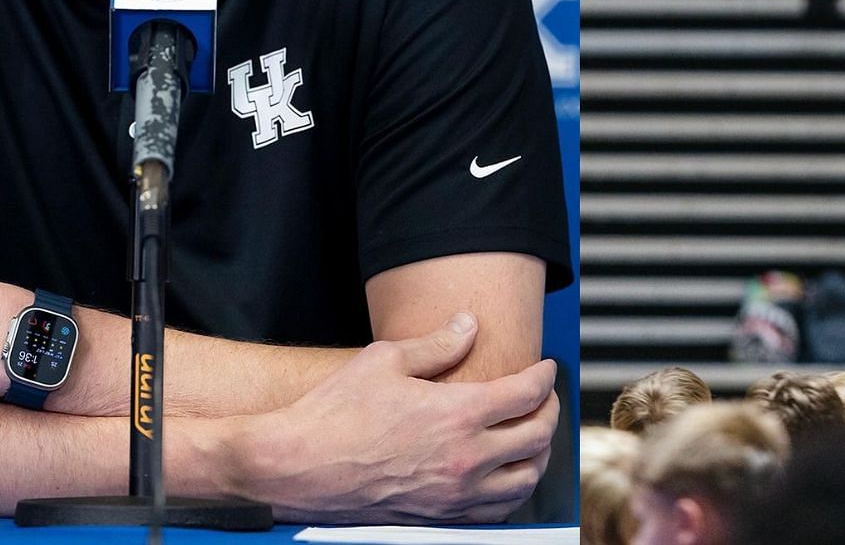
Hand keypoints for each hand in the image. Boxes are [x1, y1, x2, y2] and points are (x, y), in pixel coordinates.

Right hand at [239, 313, 557, 523]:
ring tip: (532, 436)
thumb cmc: (334, 412)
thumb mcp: (385, 361)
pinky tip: (504, 475)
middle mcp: (465, 459)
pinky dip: (512, 491)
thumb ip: (437, 344)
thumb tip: (469, 325)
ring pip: (525, 480)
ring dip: (539, 455)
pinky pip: (497, 511)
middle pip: (537, 437)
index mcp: (457, 415)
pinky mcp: (440, 519)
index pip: (527, 394)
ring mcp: (454, 495)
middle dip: (550, 411)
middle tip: (545, 398)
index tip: (547, 368)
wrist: (294, 468)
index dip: (545, 377)